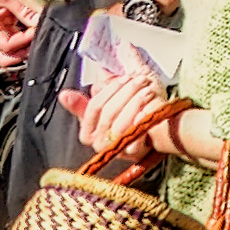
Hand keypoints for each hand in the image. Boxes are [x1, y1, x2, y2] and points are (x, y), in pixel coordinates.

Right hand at [0, 0, 47, 67]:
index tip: (40, 28)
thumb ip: (28, 9)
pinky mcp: (2, 31)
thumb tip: (42, 23)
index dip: (26, 39)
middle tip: (40, 39)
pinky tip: (34, 32)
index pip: (7, 46)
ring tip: (38, 34)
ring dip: (25, 47)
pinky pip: (14, 43)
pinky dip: (25, 41)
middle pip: (5, 57)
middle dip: (24, 51)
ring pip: (10, 53)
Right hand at [63, 72, 218, 172]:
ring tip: (149, 89)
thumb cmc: (139, 113)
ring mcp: (114, 148)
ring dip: (136, 101)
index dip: (111, 89)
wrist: (161, 130)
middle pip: (107, 112)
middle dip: (127, 91)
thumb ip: (99, 90)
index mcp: (89, 131)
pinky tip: (151, 104)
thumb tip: (67, 92)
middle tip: (142, 79)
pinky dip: (143, 114)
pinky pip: (134, 132)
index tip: (126, 77)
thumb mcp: (117, 98)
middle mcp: (98, 142)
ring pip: (119, 121)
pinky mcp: (132, 152)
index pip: (93, 107)